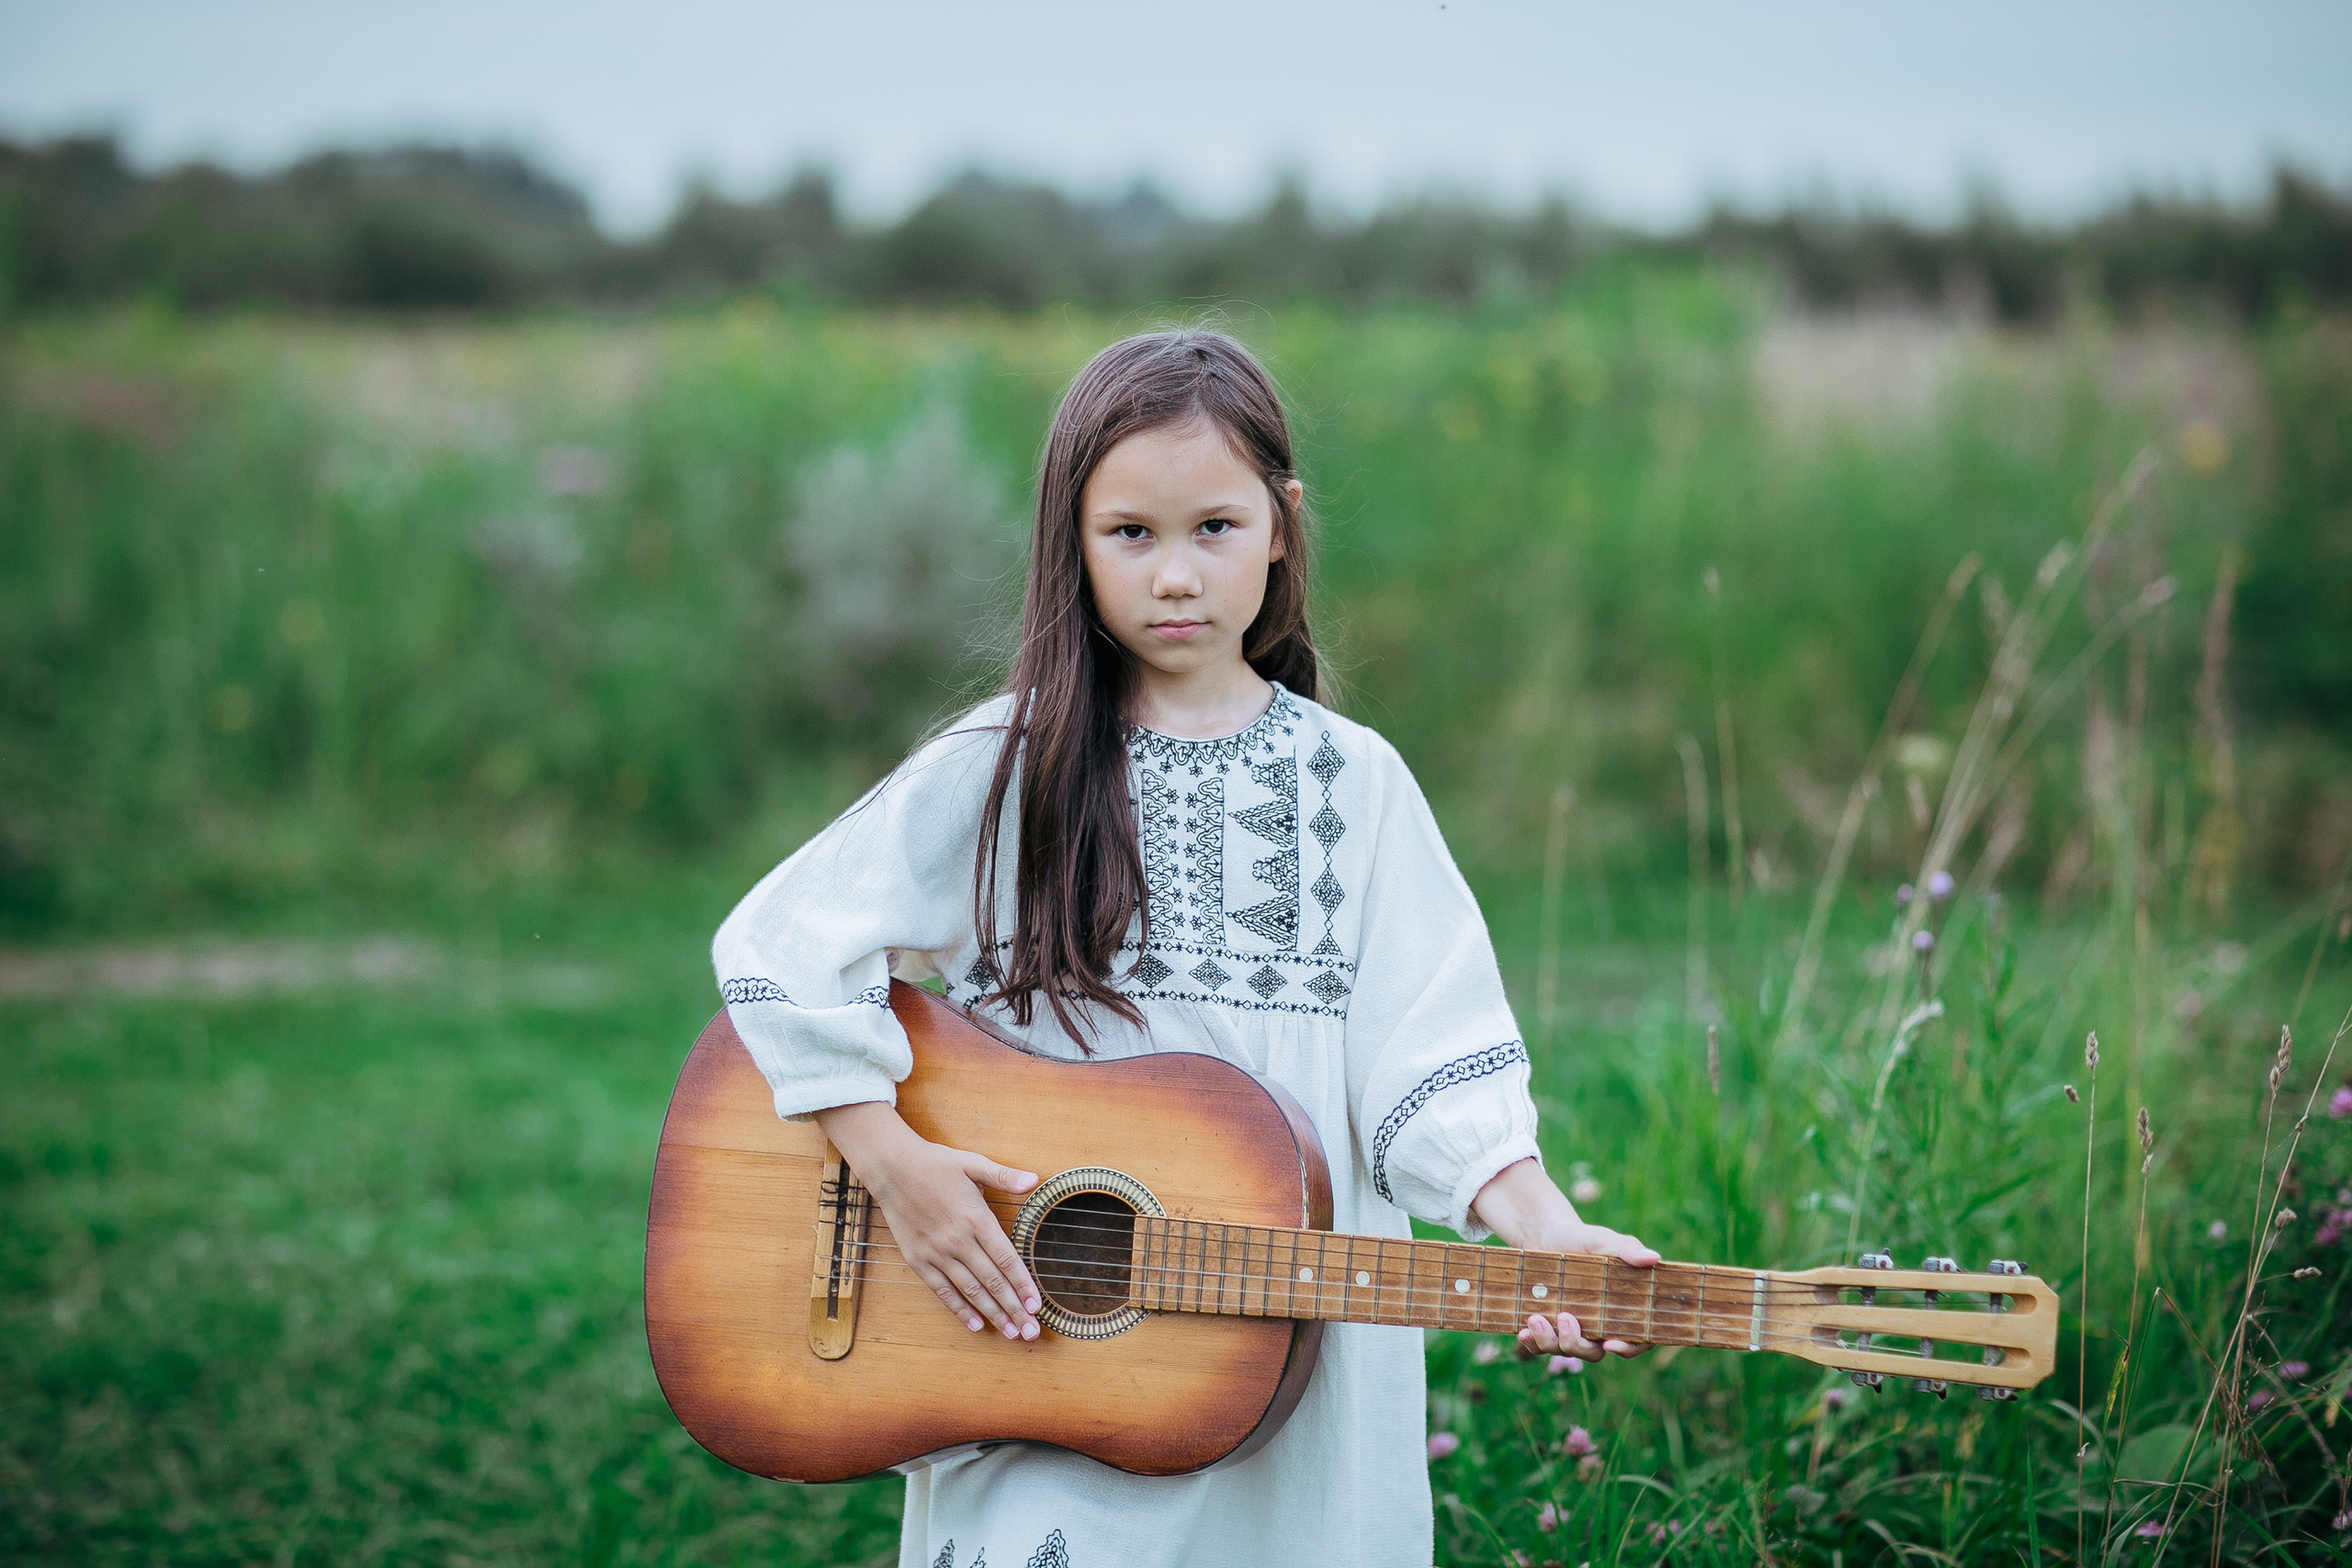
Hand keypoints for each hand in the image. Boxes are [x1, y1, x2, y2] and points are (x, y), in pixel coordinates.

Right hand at [813, 1101, 1042, 1340]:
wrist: (892, 1168)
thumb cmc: (936, 1164)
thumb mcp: (973, 1163)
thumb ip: (1004, 1176)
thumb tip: (1034, 1179)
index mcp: (976, 1218)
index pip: (1006, 1259)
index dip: (1023, 1284)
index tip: (1037, 1305)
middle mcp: (958, 1240)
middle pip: (992, 1281)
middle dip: (1014, 1308)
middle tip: (1031, 1331)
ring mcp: (937, 1253)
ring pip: (970, 1290)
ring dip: (993, 1314)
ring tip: (1011, 1332)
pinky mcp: (918, 1260)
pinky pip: (942, 1290)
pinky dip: (959, 1309)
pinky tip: (975, 1325)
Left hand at [1469, 1157, 1658, 1360]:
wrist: (1546, 1236)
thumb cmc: (1582, 1239)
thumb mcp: (1602, 1240)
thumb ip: (1626, 1249)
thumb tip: (1653, 1258)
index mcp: (1622, 1311)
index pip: (1636, 1340)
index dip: (1629, 1348)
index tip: (1611, 1345)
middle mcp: (1599, 1327)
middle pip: (1594, 1353)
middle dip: (1578, 1345)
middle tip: (1566, 1318)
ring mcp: (1572, 1331)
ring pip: (1565, 1351)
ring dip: (1550, 1341)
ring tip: (1535, 1318)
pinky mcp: (1548, 1329)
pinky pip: (1541, 1348)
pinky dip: (1532, 1343)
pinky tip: (1522, 1330)